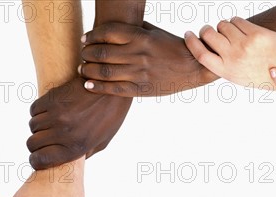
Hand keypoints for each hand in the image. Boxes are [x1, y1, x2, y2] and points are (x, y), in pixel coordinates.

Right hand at [27, 77, 132, 168]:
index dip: (36, 160)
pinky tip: (52, 109)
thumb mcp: (101, 142)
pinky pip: (34, 109)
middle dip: (36, 143)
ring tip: (54, 121)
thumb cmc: (110, 116)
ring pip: (33, 126)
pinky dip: (39, 111)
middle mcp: (64, 133)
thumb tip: (64, 162)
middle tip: (45, 139)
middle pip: (32, 143)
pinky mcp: (52, 99)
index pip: (40, 160)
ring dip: (40, 126)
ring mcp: (57, 115)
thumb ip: (82, 154)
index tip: (38, 157)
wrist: (113, 86)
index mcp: (76, 148)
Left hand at [81, 22, 216, 96]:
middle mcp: (138, 54)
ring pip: (104, 71)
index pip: (107, 33)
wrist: (194, 67)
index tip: (84, 40)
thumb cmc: (173, 47)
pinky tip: (88, 85)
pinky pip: (114, 89)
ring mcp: (139, 72)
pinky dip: (98, 87)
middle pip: (102, 52)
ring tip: (82, 69)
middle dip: (87, 54)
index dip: (91, 36)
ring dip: (88, 70)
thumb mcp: (154, 32)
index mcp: (140, 37)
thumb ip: (134, 29)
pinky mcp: (142, 88)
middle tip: (83, 55)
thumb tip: (113, 28)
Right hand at [185, 17, 275, 89]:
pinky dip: (235, 21)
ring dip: (223, 26)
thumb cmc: (261, 75)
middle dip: (206, 30)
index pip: (201, 54)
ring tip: (230, 32)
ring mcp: (244, 45)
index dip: (192, 42)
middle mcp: (234, 58)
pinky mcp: (255, 34)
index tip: (188, 34)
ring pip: (222, 25)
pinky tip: (241, 28)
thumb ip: (223, 65)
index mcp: (227, 71)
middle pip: (208, 35)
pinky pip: (237, 20)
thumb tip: (207, 48)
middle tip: (209, 31)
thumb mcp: (239, 77)